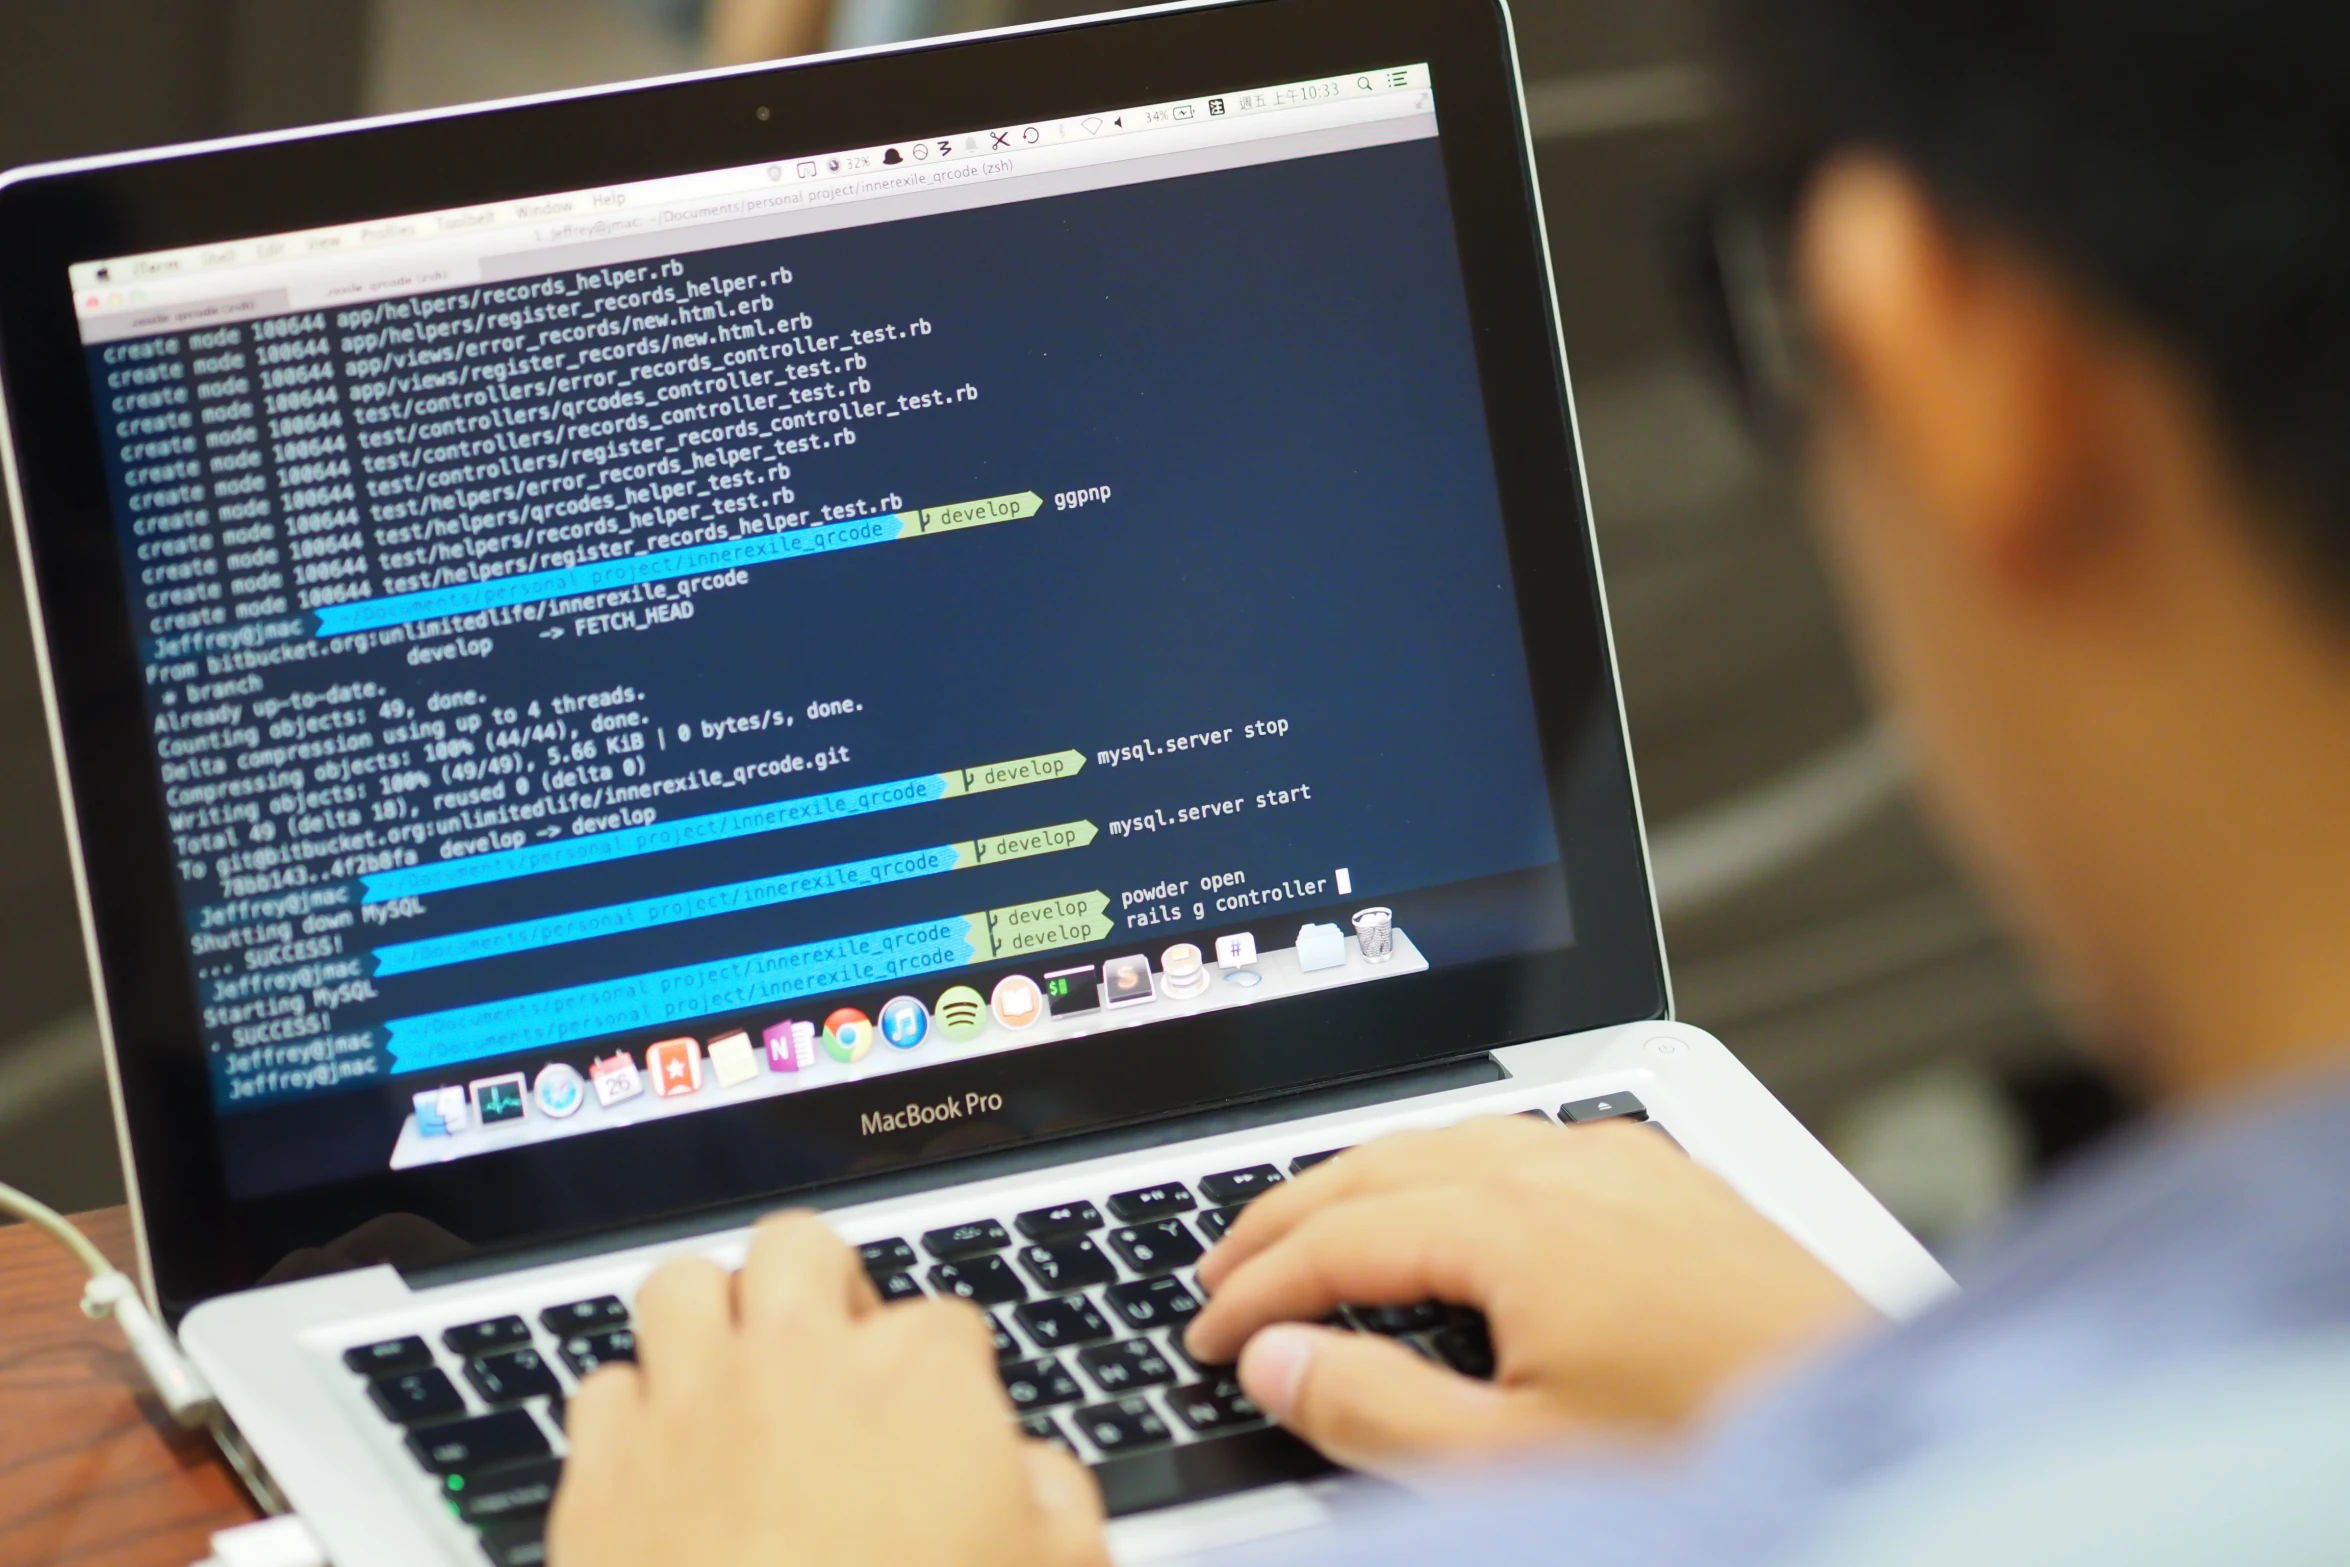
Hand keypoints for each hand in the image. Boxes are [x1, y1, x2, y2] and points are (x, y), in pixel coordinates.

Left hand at [549, 1212, 1108, 1566]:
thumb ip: (1058, 1506)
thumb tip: (1035, 1477)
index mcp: (917, 1377)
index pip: (945, 1321)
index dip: (950, 1378)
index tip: (948, 1428)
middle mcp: (796, 1364)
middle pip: (798, 1247)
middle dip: (819, 1287)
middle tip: (834, 1355)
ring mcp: (688, 1411)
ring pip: (679, 1286)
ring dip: (709, 1320)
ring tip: (734, 1378)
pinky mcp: (602, 1477)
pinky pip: (601, 1389)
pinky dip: (632, 1413)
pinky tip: (664, 1461)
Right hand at [1184, 1116, 1870, 1474]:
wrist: (1881, 1434)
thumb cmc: (1716, 1450)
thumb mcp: (1518, 1465)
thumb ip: (1376, 1412)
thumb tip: (1278, 1362)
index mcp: (1517, 1223)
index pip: (1340, 1236)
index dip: (1257, 1287)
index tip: (1208, 1334)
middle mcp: (1567, 1167)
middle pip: (1381, 1162)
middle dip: (1286, 1214)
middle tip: (1222, 1271)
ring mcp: (1627, 1163)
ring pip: (1451, 1138)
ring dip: (1362, 1182)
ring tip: (1308, 1232)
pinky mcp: (1672, 1181)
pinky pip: (1525, 1142)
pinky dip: (1445, 1169)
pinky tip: (1447, 1206)